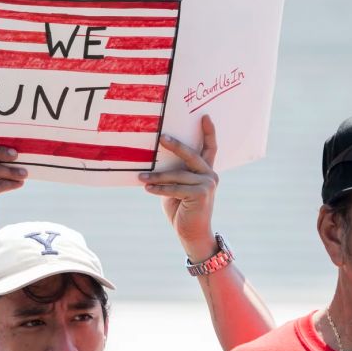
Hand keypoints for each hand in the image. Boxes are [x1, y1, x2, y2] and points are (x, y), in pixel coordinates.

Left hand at [139, 115, 218, 258]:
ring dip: (157, 176)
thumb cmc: (181, 209)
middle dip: (175, 145)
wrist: (192, 234)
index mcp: (205, 171)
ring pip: (178, 174)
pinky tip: (147, 188)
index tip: (204, 116)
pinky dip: (159, 188)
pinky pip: (175, 188)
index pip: (210, 148)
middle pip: (191, 154)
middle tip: (161, 137)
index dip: (208, 132)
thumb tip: (152, 162)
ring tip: (141, 177)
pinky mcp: (201, 194)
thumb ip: (173, 174)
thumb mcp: (175, 188)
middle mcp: (210, 175)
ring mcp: (208, 184)